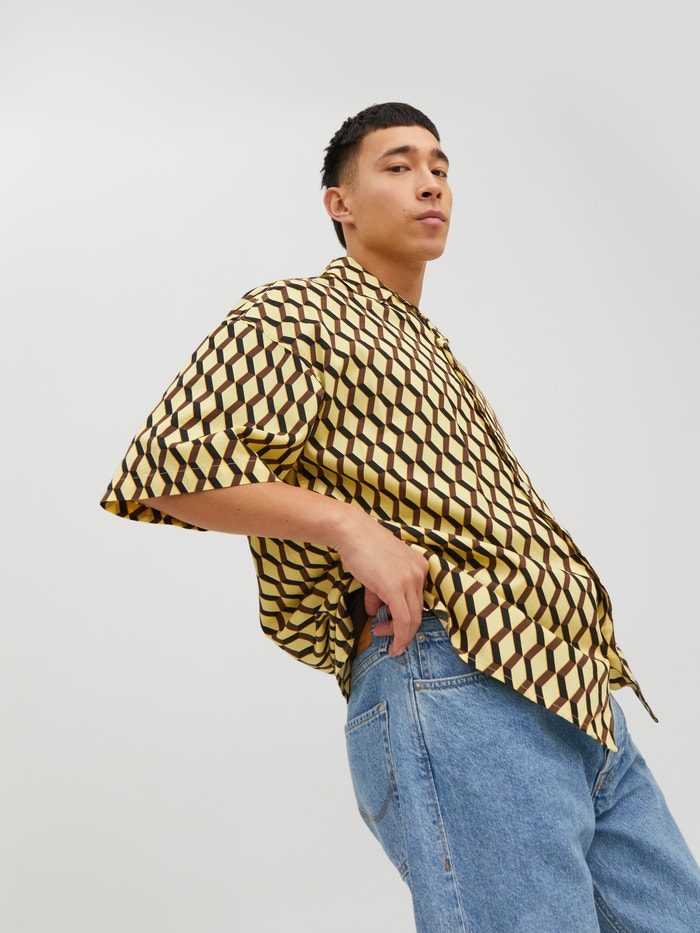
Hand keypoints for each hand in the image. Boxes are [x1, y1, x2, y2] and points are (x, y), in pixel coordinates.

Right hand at [335, 514, 428, 656]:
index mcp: (419, 566)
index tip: (391, 625)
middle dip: (402, 629)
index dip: (406, 617)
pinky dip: (399, 636)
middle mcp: (420, 572)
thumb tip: (375, 611)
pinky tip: (392, 645)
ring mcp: (410, 580)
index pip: (418, 600)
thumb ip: (379, 592)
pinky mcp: (396, 588)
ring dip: (399, 634)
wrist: (351, 531)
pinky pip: (403, 620)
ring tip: (380, 633)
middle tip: (383, 632)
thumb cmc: (361, 546)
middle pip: (418, 612)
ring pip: (413, 619)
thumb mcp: (377, 571)